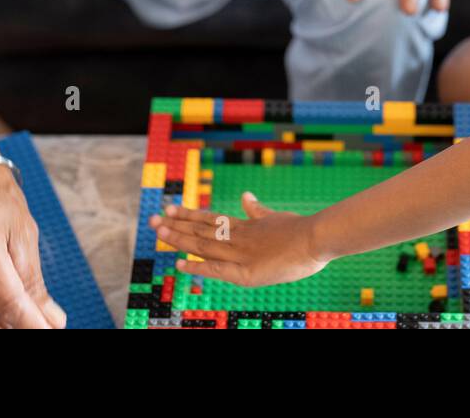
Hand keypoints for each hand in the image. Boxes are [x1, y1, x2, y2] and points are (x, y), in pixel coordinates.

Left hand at [150, 192, 329, 286]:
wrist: (317, 237)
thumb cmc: (302, 229)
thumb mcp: (275, 216)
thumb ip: (257, 210)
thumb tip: (246, 196)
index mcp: (245, 225)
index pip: (210, 219)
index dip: (188, 214)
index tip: (169, 208)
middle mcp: (238, 237)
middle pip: (201, 229)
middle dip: (176, 224)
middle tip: (152, 219)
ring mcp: (241, 253)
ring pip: (203, 244)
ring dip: (179, 238)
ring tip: (158, 231)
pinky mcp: (247, 272)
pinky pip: (217, 269)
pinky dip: (197, 267)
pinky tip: (180, 264)